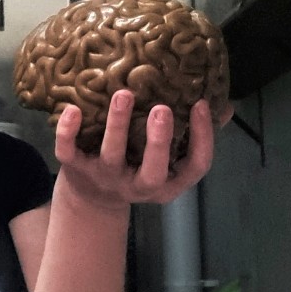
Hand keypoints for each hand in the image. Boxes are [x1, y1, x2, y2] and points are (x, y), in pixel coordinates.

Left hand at [54, 90, 232, 209]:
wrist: (91, 197)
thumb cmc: (138, 166)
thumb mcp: (167, 159)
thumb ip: (192, 135)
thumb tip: (222, 106)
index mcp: (167, 182)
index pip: (195, 167)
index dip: (202, 139)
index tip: (201, 105)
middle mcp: (138, 186)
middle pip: (153, 171)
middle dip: (158, 142)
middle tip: (161, 110)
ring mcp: (106, 179)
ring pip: (112, 156)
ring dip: (117, 125)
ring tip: (123, 94)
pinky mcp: (75, 170)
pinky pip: (68, 154)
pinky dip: (68, 133)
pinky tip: (72, 109)